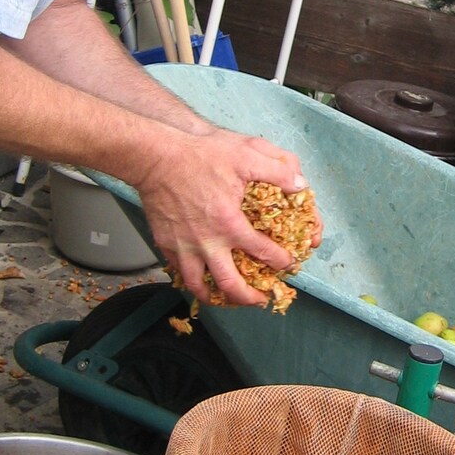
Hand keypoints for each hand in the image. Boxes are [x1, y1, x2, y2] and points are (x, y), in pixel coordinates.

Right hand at [134, 127, 310, 305]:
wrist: (155, 156)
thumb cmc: (198, 154)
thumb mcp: (246, 154)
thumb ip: (277, 171)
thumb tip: (299, 185)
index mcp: (230, 225)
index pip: (262, 252)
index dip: (280, 261)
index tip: (287, 264)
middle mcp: (206, 242)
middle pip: (229, 284)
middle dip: (248, 298)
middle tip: (259, 300)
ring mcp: (182, 245)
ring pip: (198, 284)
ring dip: (214, 296)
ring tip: (223, 298)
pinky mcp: (164, 242)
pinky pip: (177, 270)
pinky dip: (189, 279)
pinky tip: (197, 277)